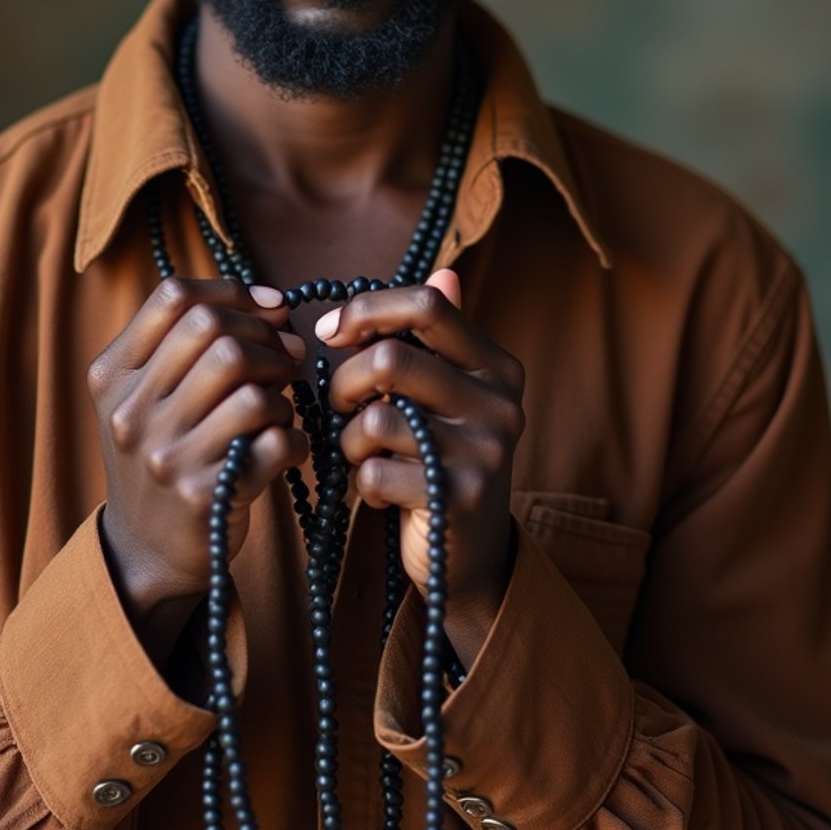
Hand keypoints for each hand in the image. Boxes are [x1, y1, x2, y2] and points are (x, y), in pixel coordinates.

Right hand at [88, 277, 307, 629]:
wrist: (143, 549)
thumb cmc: (162, 453)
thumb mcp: (146, 396)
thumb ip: (191, 344)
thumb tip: (275, 305)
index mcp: (113, 375)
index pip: (174, 297)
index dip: (234, 291)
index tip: (272, 306)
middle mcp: (132, 413)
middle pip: (215, 333)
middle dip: (266, 339)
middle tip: (285, 359)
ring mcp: (165, 458)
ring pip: (249, 389)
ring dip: (280, 393)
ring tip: (277, 409)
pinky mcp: (204, 498)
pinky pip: (275, 443)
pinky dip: (293, 439)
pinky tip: (284, 447)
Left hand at [320, 270, 524, 648]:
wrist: (469, 556)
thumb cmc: (441, 458)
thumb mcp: (448, 395)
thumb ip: (441, 339)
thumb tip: (445, 273)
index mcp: (498, 367)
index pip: (428, 304)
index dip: (367, 309)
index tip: (330, 331)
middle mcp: (501, 405)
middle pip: (390, 359)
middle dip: (344, 382)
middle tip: (339, 405)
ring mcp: (484, 454)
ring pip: (374, 419)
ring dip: (348, 440)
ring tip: (361, 455)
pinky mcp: (457, 499)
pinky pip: (374, 471)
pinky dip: (359, 481)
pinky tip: (376, 491)